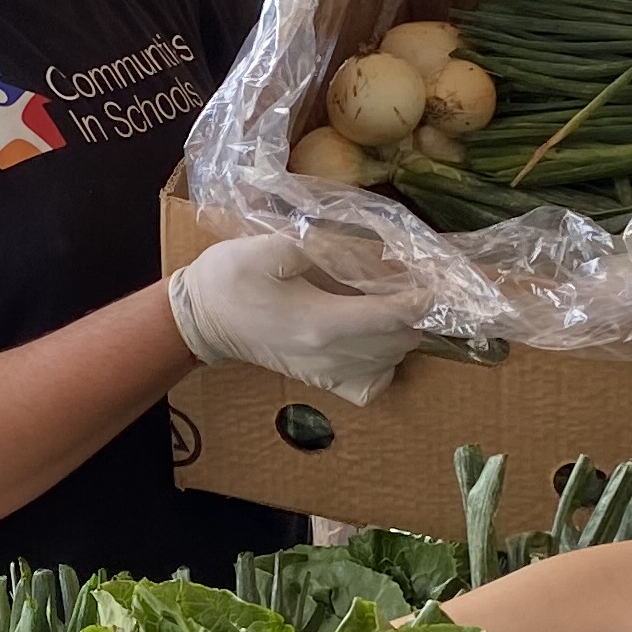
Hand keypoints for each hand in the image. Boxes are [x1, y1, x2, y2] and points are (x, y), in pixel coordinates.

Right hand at [169, 234, 439, 406]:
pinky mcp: (320, 382)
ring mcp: (326, 374)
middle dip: (413, 312)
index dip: (421, 297)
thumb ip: (327, 247)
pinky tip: (373, 340)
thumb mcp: (273, 245)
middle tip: (408, 282)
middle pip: (401, 340)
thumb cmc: (231, 278)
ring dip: (401, 333)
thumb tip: (372, 253)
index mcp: (320, 321)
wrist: (199, 320)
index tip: (432, 277)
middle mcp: (330, 355)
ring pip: (392, 361)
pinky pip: (372, 385)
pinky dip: (385, 365)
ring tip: (391, 304)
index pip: (392, 315)